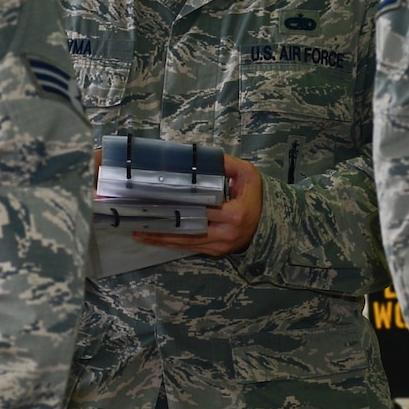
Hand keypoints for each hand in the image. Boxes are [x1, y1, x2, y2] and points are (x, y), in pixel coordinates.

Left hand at [135, 155, 261, 255]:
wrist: (269, 224)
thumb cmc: (255, 197)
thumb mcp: (248, 175)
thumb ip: (226, 164)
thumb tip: (202, 157)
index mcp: (235, 214)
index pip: (203, 209)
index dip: (180, 204)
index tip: (160, 200)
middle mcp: (226, 233)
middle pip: (189, 228)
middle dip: (164, 224)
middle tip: (141, 218)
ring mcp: (220, 245)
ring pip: (186, 242)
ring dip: (162, 238)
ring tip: (139, 232)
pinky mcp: (214, 252)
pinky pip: (190, 247)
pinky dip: (171, 243)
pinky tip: (154, 238)